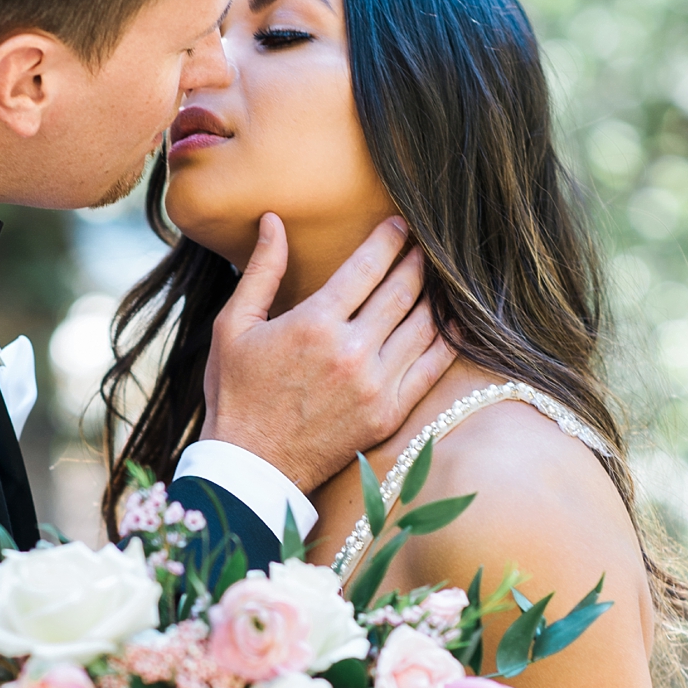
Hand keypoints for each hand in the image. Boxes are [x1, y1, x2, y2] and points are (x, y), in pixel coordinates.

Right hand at [200, 214, 454, 489]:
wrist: (253, 466)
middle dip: (418, 261)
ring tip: (442, 277)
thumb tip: (273, 221)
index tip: (401, 224)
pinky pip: (431, 368)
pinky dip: (448, 340)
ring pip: (423, 327)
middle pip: (401, 292)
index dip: (389, 240)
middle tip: (429, 244)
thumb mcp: (233, 326)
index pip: (366, 267)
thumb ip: (261, 271)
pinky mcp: (390, 414)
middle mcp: (351, 352)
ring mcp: (376, 386)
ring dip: (436, 296)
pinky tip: (455, 322)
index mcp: (314, 324)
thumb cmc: (237, 392)